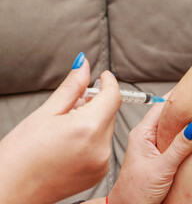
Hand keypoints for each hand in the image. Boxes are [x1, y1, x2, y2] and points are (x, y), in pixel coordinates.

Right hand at [0, 53, 120, 203]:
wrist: (12, 192)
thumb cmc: (21, 155)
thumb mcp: (46, 113)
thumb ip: (72, 87)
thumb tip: (84, 66)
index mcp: (88, 128)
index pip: (113, 96)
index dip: (109, 82)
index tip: (103, 76)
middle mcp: (101, 148)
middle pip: (110, 112)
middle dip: (97, 102)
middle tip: (74, 104)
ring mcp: (102, 163)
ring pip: (107, 128)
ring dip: (95, 120)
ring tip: (68, 126)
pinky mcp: (99, 173)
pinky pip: (103, 146)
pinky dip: (94, 137)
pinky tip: (73, 141)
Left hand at [108, 99, 191, 203]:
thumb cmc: (136, 192)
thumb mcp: (161, 169)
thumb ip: (178, 148)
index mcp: (142, 134)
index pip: (160, 107)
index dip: (176, 98)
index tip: (191, 90)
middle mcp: (146, 136)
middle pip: (166, 114)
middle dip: (182, 108)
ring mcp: (151, 144)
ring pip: (170, 126)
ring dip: (183, 122)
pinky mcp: (157, 153)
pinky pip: (171, 138)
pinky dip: (182, 134)